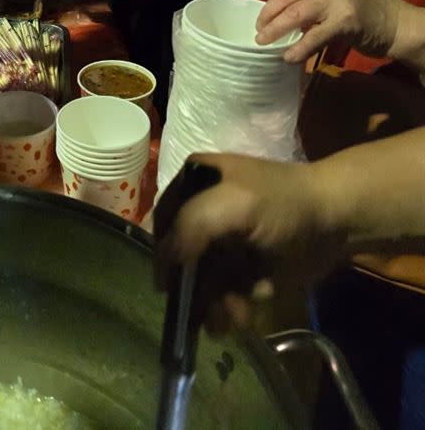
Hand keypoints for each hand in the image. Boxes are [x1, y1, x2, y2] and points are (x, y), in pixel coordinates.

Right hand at [153, 153, 342, 333]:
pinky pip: (228, 293)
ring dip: (214, 304)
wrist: (338, 219)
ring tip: (233, 318)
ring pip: (204, 281)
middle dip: (194, 288)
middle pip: (182, 257)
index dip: (163, 254)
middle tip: (207, 312)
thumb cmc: (283, 203)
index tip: (167, 288)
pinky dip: (233, 308)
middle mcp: (205, 211)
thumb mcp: (232, 203)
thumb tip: (164, 262)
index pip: (163, 221)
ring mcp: (227, 242)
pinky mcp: (247, 267)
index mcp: (195, 183)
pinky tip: (246, 313)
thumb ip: (191, 225)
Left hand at [255, 0, 397, 63]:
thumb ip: (313, 0)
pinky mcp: (346, 21)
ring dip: (277, 30)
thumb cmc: (363, 12)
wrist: (396, 24)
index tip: (261, 20)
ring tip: (265, 43)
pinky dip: (299, 48)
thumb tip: (279, 17)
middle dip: (270, 17)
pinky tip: (289, 57)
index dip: (272, 5)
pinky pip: (315, 36)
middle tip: (258, 34)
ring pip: (297, 14)